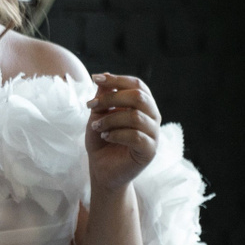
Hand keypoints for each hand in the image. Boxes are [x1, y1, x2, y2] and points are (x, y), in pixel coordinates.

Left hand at [86, 73, 159, 190]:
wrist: (102, 169)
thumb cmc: (102, 139)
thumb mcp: (99, 115)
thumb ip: (104, 97)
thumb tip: (104, 75)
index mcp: (143, 105)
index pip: (137, 85)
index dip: (116, 80)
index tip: (95, 78)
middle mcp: (153, 117)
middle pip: (139, 97)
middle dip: (111, 98)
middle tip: (90, 105)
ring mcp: (154, 134)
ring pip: (135, 116)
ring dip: (110, 119)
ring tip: (96, 126)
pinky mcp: (150, 151)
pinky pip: (136, 136)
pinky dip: (116, 134)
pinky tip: (105, 136)